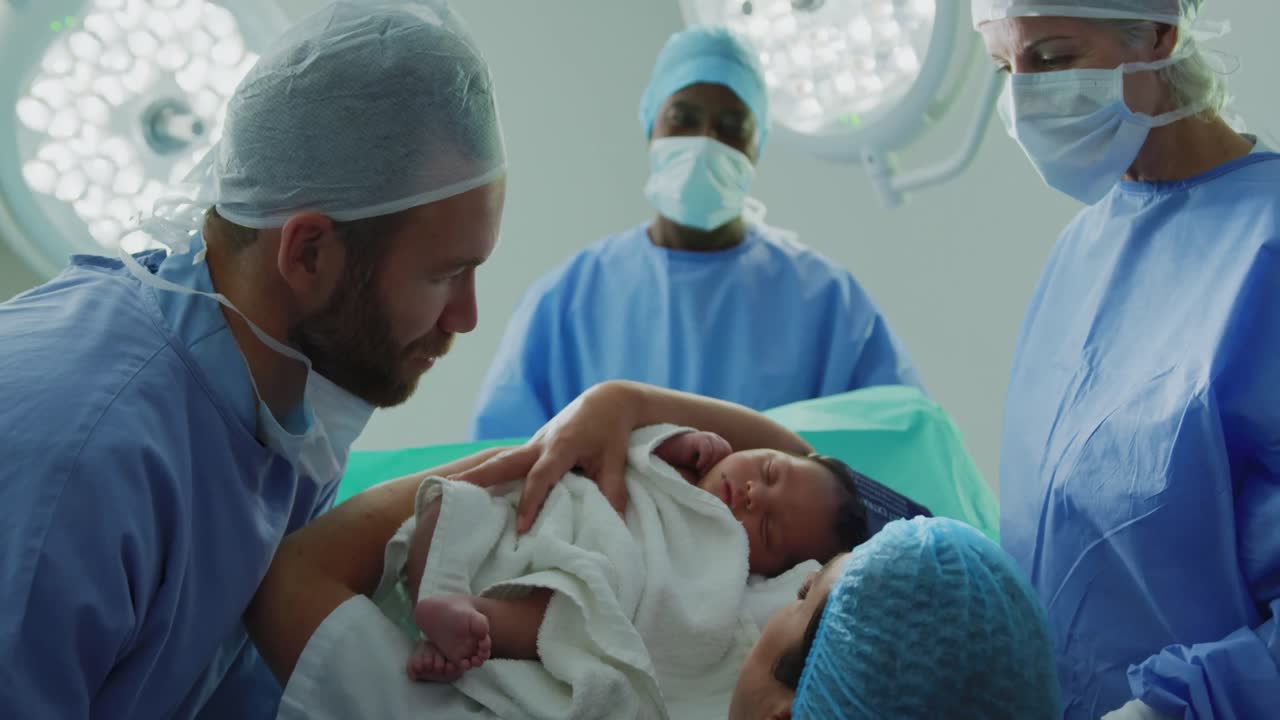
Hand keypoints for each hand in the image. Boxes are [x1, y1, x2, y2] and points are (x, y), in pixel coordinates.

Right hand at [452, 383, 636, 532]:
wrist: (606, 400)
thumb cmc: (611, 430)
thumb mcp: (615, 459)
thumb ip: (613, 490)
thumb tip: (615, 525)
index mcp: (561, 446)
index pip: (541, 476)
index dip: (531, 501)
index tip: (521, 527)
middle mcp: (541, 443)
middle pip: (505, 462)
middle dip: (479, 476)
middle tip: (452, 490)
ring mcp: (534, 443)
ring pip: (501, 460)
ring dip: (477, 474)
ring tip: (449, 489)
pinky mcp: (533, 447)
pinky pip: (509, 461)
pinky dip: (490, 473)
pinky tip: (473, 488)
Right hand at [654, 431, 732, 478]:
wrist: (671, 453)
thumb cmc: (689, 465)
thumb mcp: (705, 471)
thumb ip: (717, 474)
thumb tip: (729, 490)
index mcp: (723, 448)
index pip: (732, 462)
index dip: (723, 471)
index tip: (711, 477)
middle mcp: (719, 441)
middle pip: (726, 458)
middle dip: (716, 469)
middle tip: (704, 475)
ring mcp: (711, 438)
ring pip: (718, 454)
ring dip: (709, 466)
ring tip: (699, 470)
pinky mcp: (701, 438)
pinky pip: (708, 451)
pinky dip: (703, 461)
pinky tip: (696, 465)